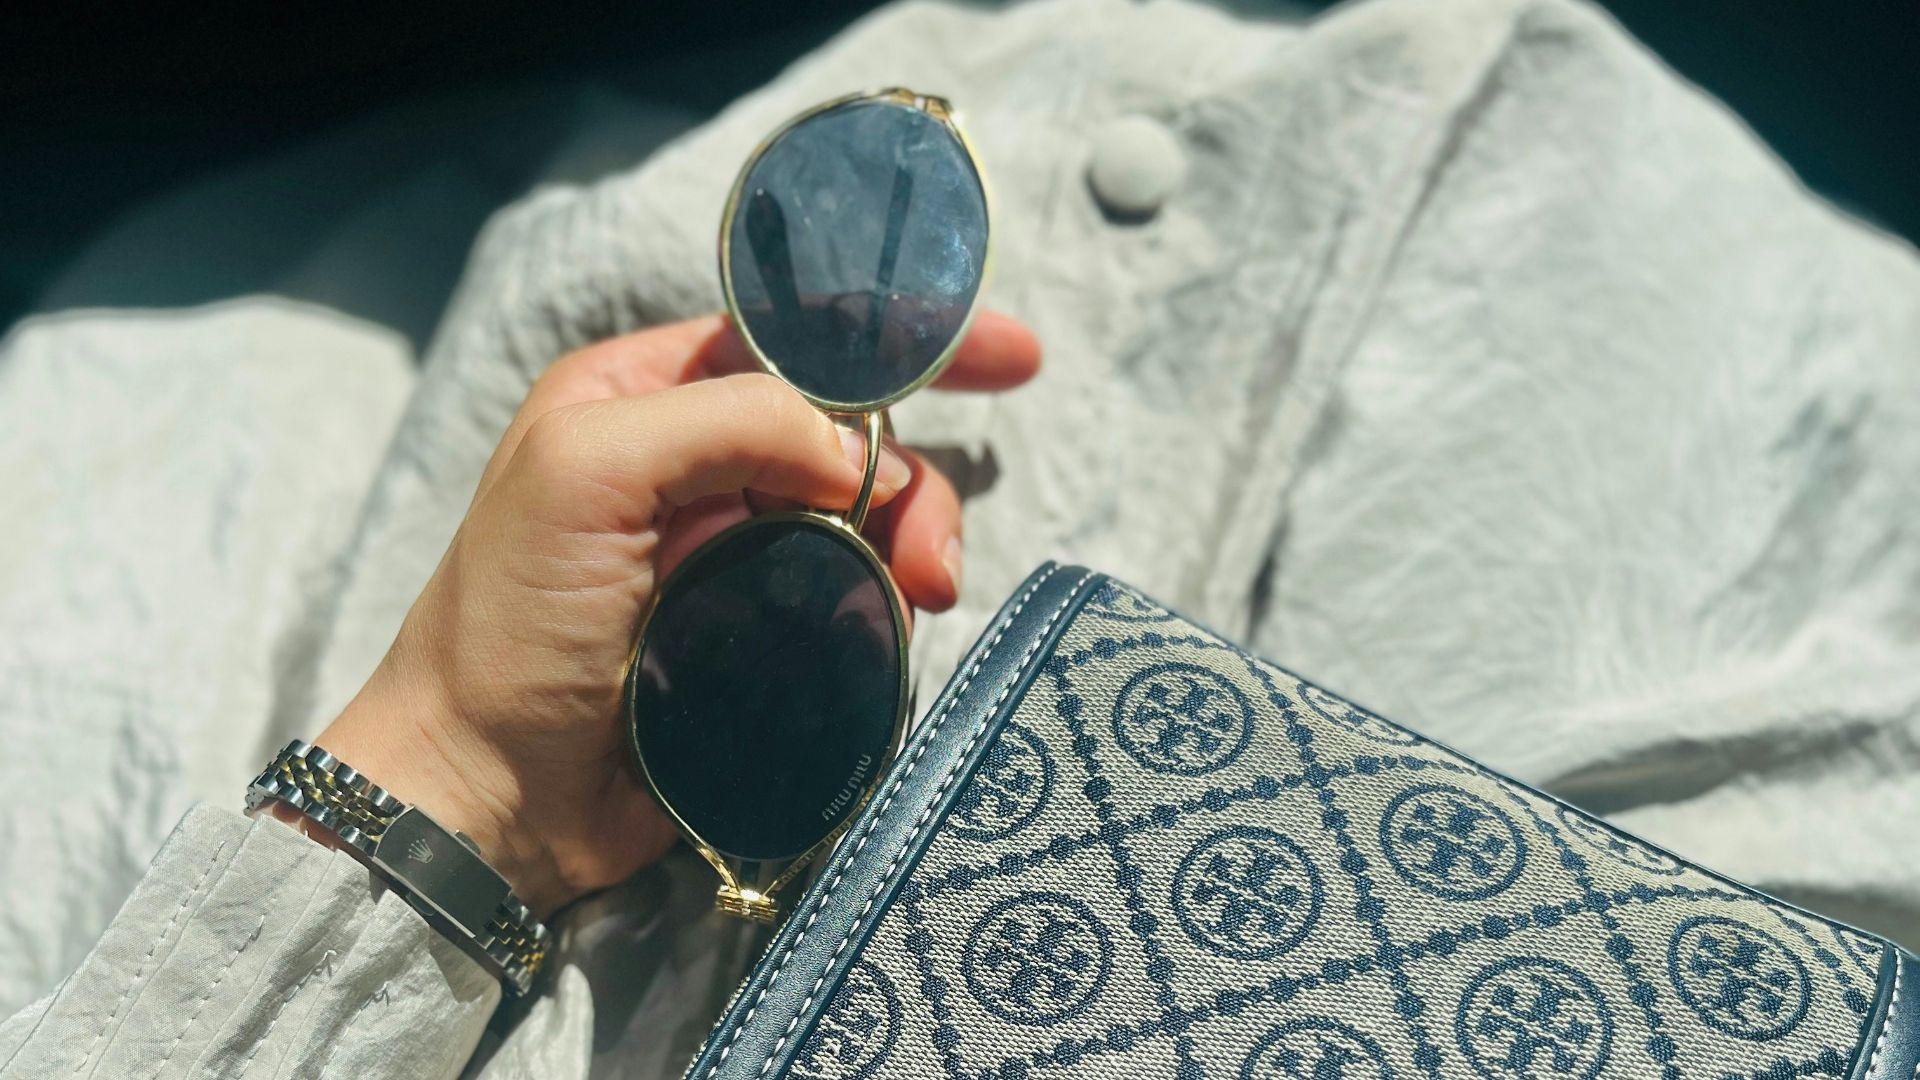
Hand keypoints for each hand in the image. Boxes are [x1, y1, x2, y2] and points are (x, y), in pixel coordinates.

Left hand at [308, 313, 1040, 914]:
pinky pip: (858, 601)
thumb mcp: (587, 473)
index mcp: (644, 398)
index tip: (1012, 357)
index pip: (794, 341)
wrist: (486, 796)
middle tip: (937, 553)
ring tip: (921, 598)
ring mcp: (735, 556)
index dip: (901, 338)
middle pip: (852, 436)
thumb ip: (728, 422)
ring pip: (869, 521)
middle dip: (915, 478)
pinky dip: (889, 609)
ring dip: (913, 548)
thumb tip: (857, 456)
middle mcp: (697, 465)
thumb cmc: (509, 623)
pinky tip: (889, 633)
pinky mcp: (764, 639)